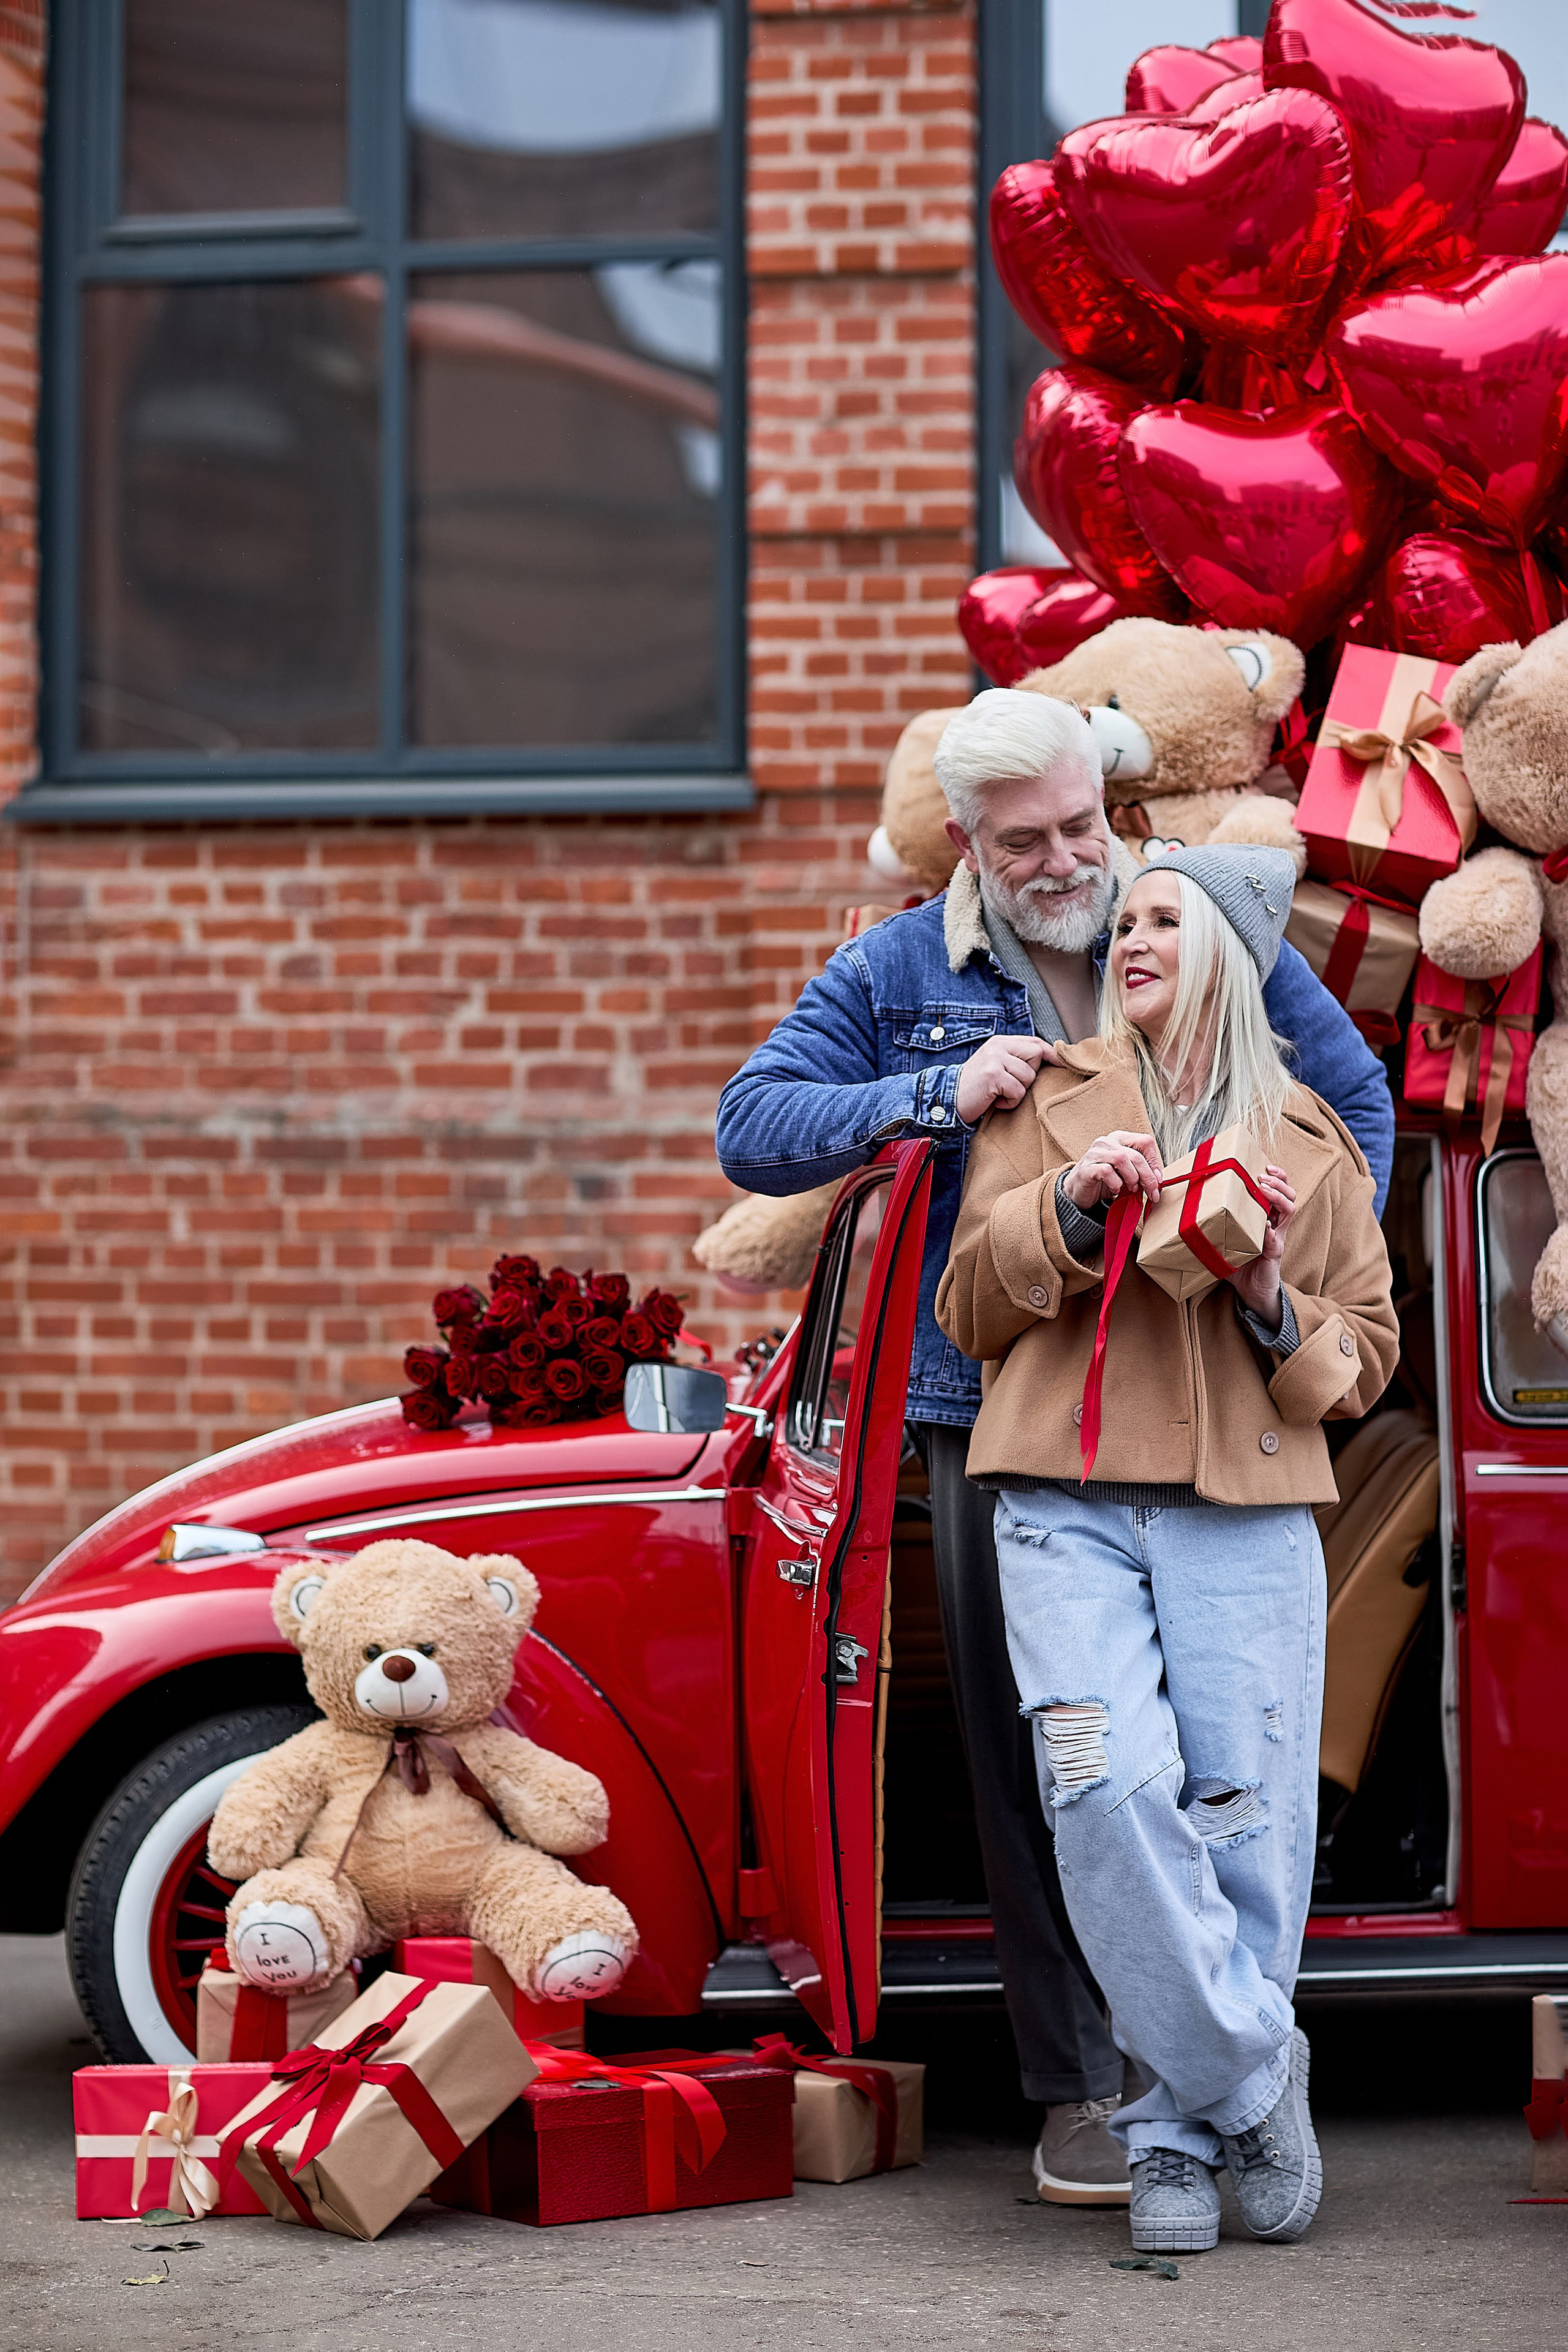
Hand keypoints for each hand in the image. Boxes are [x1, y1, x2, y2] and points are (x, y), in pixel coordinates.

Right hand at [954, 1035, 1051, 1123]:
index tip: (1062, 1064)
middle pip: (1036, 1055)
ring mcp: (995, 1059)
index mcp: (1000, 1041)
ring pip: (1028, 1076)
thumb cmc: (976, 1087)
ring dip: (1017, 1092)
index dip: (1051, 1053)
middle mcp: (998, 1046)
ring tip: (998, 1094)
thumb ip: (1016, 1059)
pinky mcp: (993, 1075)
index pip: (1035, 1042)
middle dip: (1028, 1076)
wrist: (948, 1099)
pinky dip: (1008, 1102)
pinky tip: (994, 1101)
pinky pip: (1017, 1091)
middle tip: (1008, 1085)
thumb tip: (1049, 1058)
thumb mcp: (996, 1066)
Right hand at [1061, 1131, 1163, 1211]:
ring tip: (1129, 1189)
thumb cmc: (1105, 1180)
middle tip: (1151, 1192)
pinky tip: (1114, 1190)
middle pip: (1136, 1155)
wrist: (1079, 1191)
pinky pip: (1107, 1172)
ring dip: (1131, 1178)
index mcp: (1119, 1138)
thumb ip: (1141, 1171)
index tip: (1157, 1180)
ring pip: (1122, 1159)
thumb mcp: (1127, 1172)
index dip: (1154, 1162)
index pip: (1145, 1142)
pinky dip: (1115, 1184)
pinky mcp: (1086, 1167)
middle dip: (1147, 1177)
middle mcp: (1107, 1141)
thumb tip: (1157, 1179)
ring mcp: (1095, 1152)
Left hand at [1226, 1164, 1296, 1322]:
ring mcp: (1277, 1237)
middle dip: (1279, 1181)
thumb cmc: (1238, 1262)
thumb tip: (1185, 1207)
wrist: (1251, 1290)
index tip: (1266, 1166)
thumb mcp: (1224, 1238)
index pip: (1278, 1190)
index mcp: (1265, 1216)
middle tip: (1264, 1176)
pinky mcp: (1275, 1252)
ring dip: (1278, 1197)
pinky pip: (1276, 1238)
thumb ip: (1214, 1224)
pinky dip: (1269, 1230)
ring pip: (1290, 1209)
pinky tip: (1263, 1225)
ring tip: (1265, 1190)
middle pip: (1289, 1194)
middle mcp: (1275, 1224)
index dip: (1276, 1176)